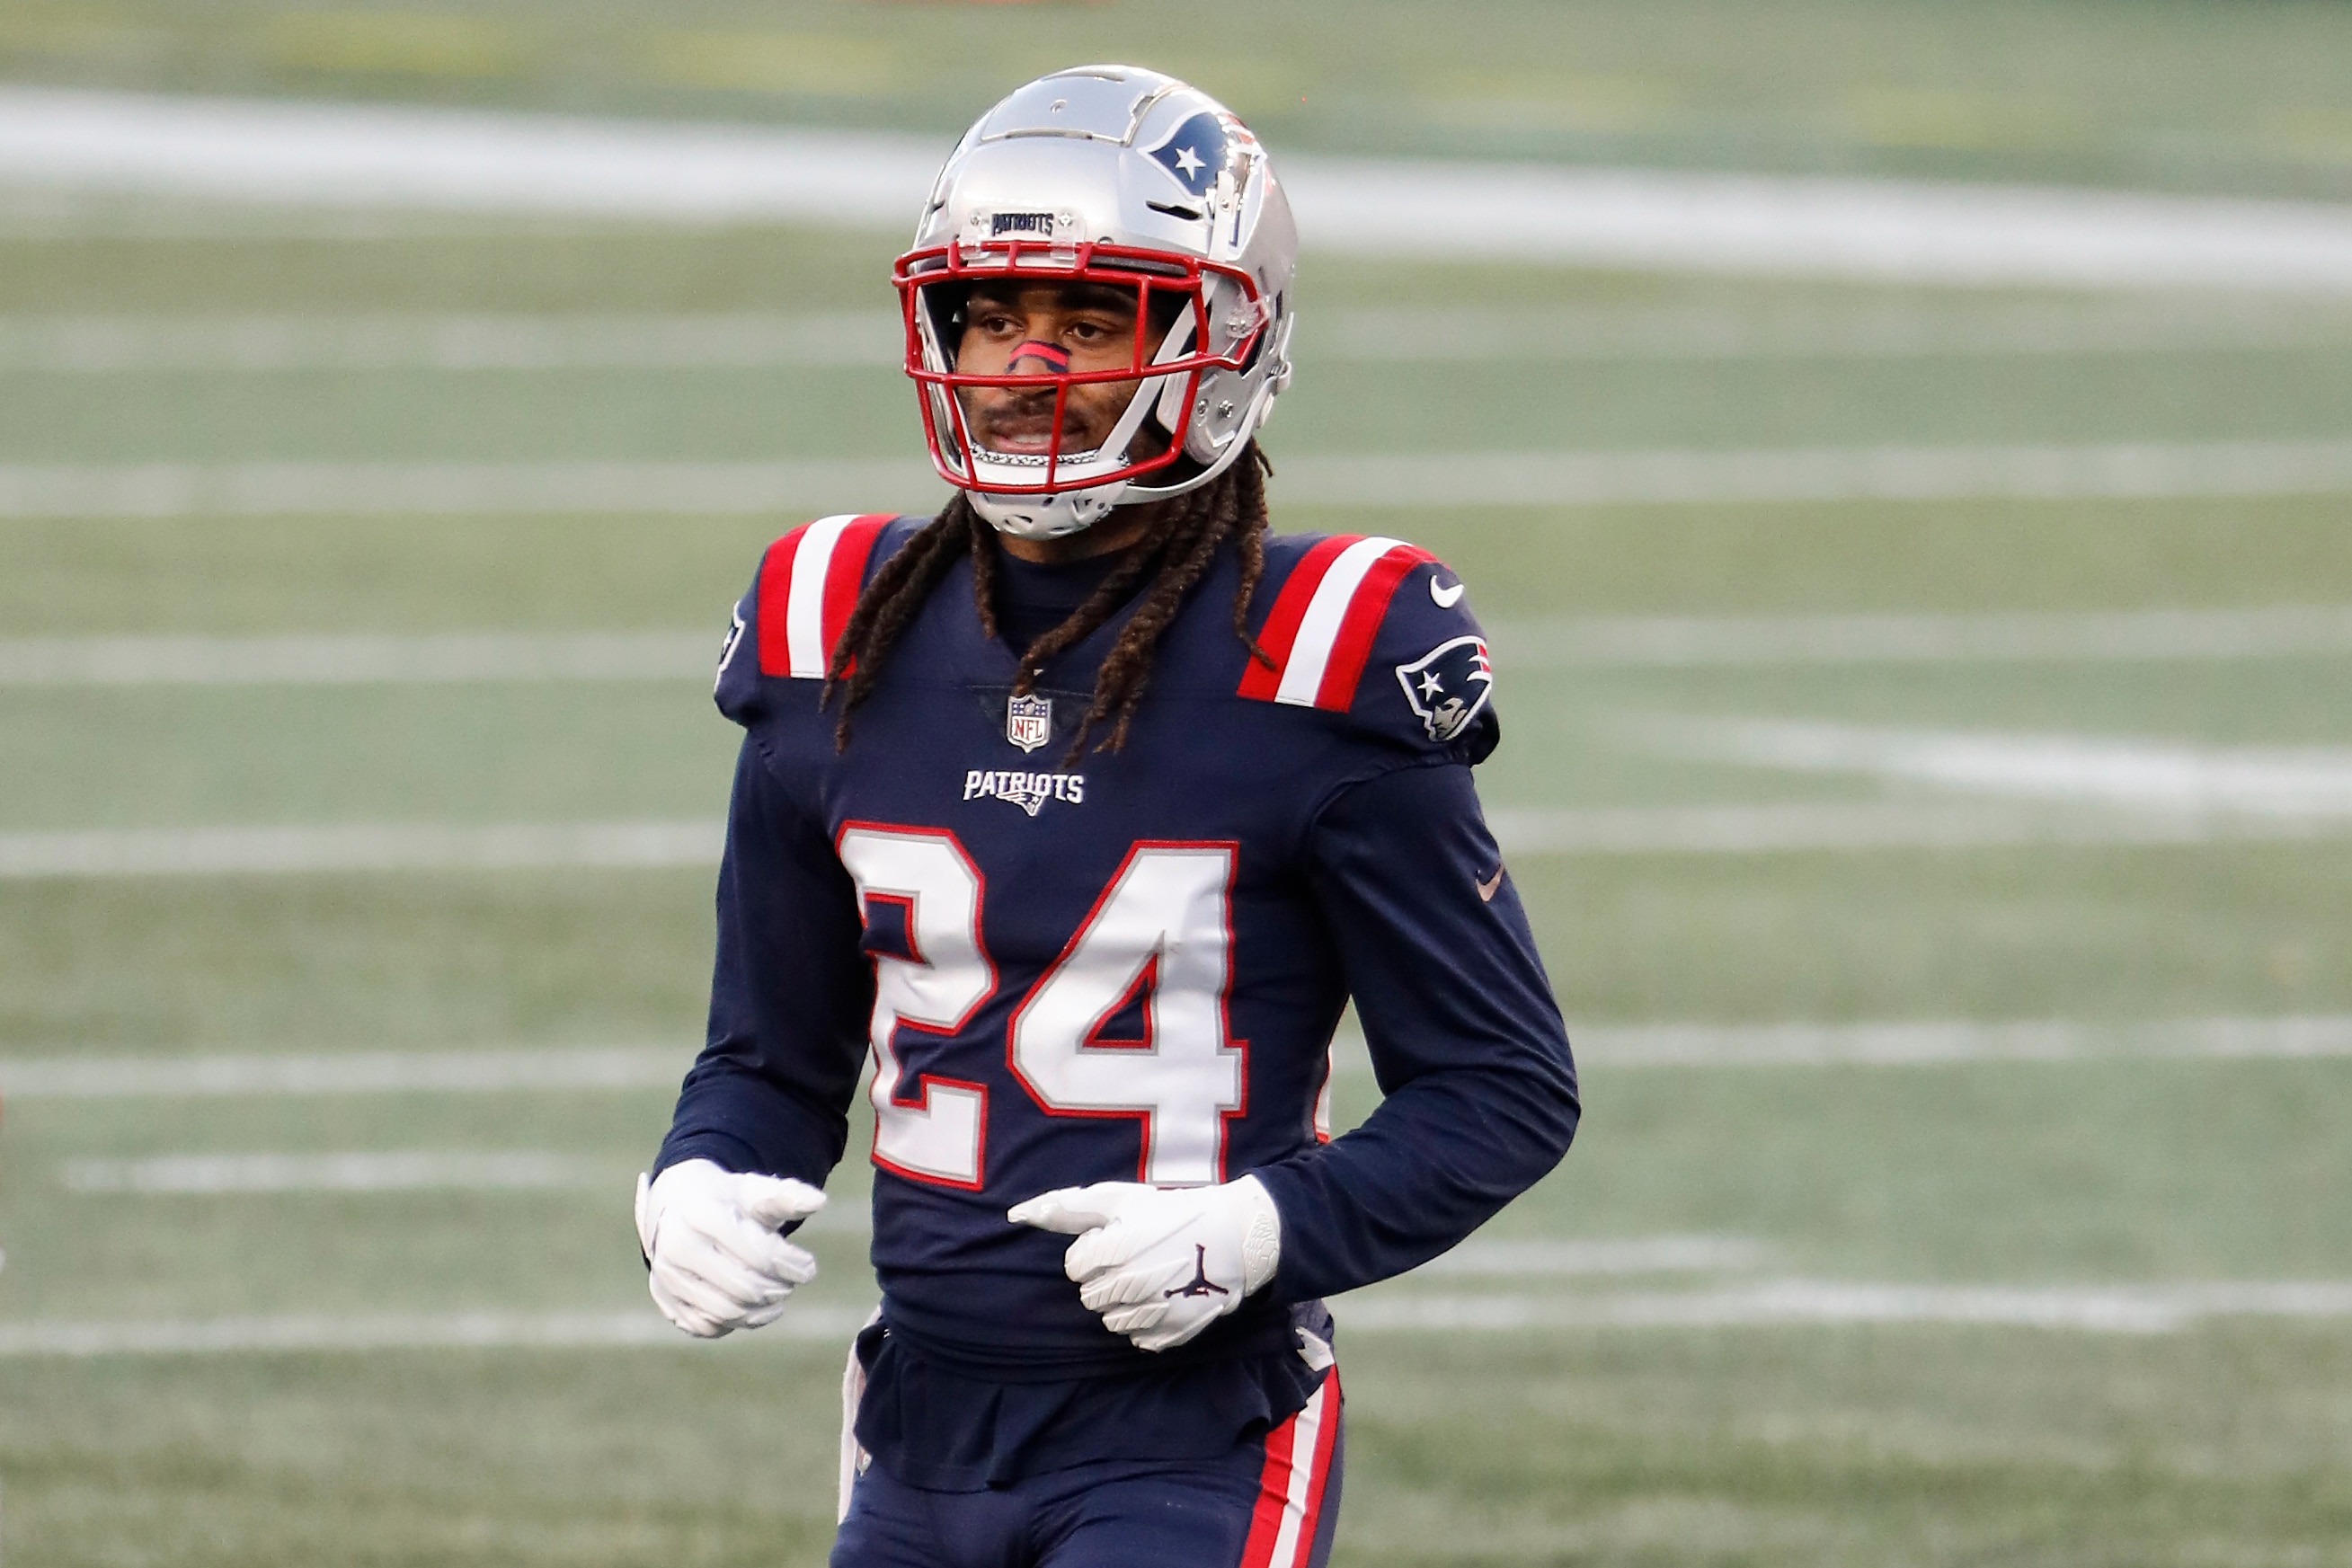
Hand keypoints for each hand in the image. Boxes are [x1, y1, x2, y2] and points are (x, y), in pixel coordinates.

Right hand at [633, 1159, 825, 1338]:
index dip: (791, 1265)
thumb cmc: (725, 1199)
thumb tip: (819, 1201)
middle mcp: (676, 1246)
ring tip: (778, 1298)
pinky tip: (752, 1308)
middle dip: (778, 1289)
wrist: (675, 1207)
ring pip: (726, 1311)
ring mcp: (667, 1276)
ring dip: (762, 1312)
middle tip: (790, 1283)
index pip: (758, 1253)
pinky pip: (706, 1326)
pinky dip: (735, 1323)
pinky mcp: (665, 1299)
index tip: (809, 1267)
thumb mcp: (754, 1190)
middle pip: (745, 1287)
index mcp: (701, 1213)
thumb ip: (787, 1196)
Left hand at [1008, 1177, 1280, 1351]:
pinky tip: (1162, 1299)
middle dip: (1104, 1279)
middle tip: (1133, 1260)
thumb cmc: (1170, 1213)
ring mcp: (1153, 1313)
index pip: (1074, 1268)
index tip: (1117, 1242)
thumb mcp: (1120, 1200)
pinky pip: (1137, 1339)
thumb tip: (1016, 1215)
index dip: (1093, 1252)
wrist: (1233, 1236)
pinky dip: (1144, 1323)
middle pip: (1088, 1297)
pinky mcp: (1171, 1334)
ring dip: (1121, 1303)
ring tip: (1147, 1279)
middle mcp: (1131, 1284)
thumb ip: (1066, 1208)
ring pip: (1109, 1322)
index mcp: (1115, 1248)